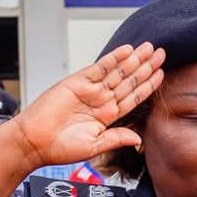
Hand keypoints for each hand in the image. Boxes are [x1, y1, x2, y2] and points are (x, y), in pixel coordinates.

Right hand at [12, 44, 164, 169]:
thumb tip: (139, 139)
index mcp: (107, 116)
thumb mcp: (94, 146)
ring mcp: (90, 90)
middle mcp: (100, 101)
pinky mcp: (77, 82)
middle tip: (162, 53)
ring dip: (134, 60)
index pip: (133, 98)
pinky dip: (113, 59)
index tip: (161, 74)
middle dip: (146, 67)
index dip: (148, 86)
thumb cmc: (60, 148)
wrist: (34, 142)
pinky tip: (127, 50)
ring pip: (117, 72)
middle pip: (129, 81)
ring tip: (150, 48)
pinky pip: (99, 68)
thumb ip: (116, 138)